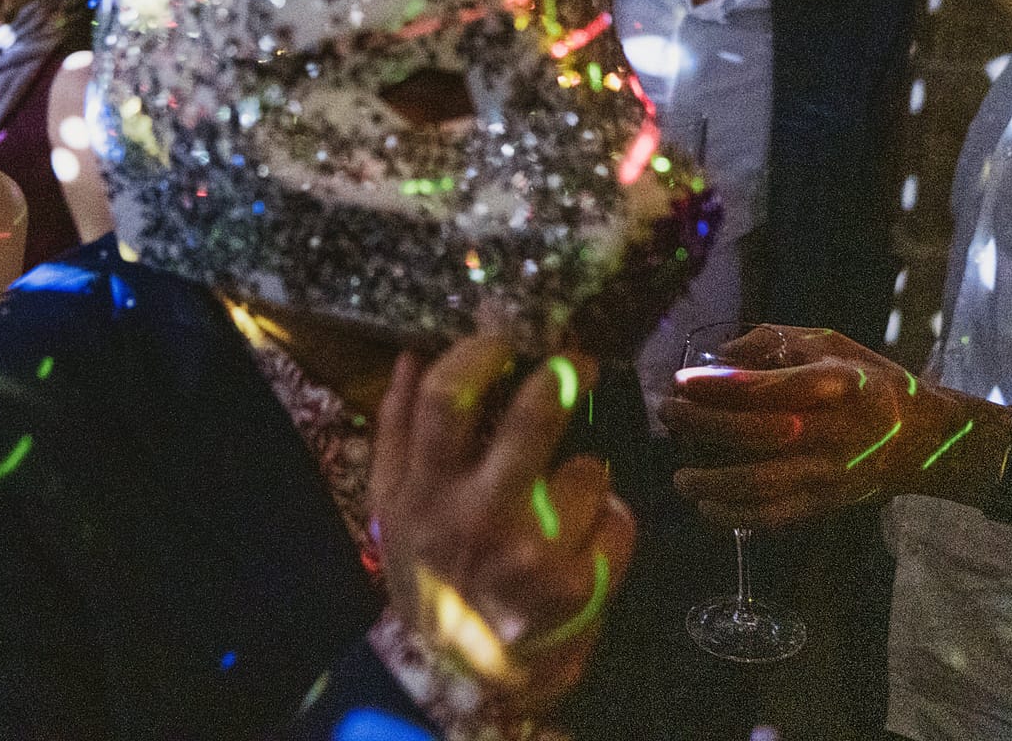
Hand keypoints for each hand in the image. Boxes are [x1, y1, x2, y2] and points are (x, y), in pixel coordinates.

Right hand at [371, 336, 633, 715]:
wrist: (463, 676)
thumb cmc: (427, 574)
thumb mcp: (392, 505)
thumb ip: (395, 428)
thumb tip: (410, 352)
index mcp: (426, 490)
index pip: (445, 397)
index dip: (477, 353)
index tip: (501, 337)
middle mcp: (480, 517)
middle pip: (532, 418)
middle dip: (562, 377)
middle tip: (575, 364)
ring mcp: (536, 554)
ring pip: (590, 469)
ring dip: (585, 472)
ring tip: (564, 496)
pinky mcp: (583, 587)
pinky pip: (619, 518)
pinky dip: (610, 520)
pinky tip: (583, 537)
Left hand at [662, 325, 983, 528]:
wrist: (926, 438)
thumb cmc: (869, 380)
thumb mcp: (831, 344)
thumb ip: (774, 342)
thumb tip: (719, 355)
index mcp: (837, 383)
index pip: (768, 387)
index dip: (717, 385)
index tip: (680, 381)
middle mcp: (834, 429)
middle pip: (754, 433)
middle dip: (699, 424)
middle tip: (667, 413)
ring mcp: (831, 471)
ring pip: (760, 483)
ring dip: (710, 482)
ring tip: (679, 475)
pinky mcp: (829, 502)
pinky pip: (776, 516)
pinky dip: (735, 516)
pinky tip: (706, 507)